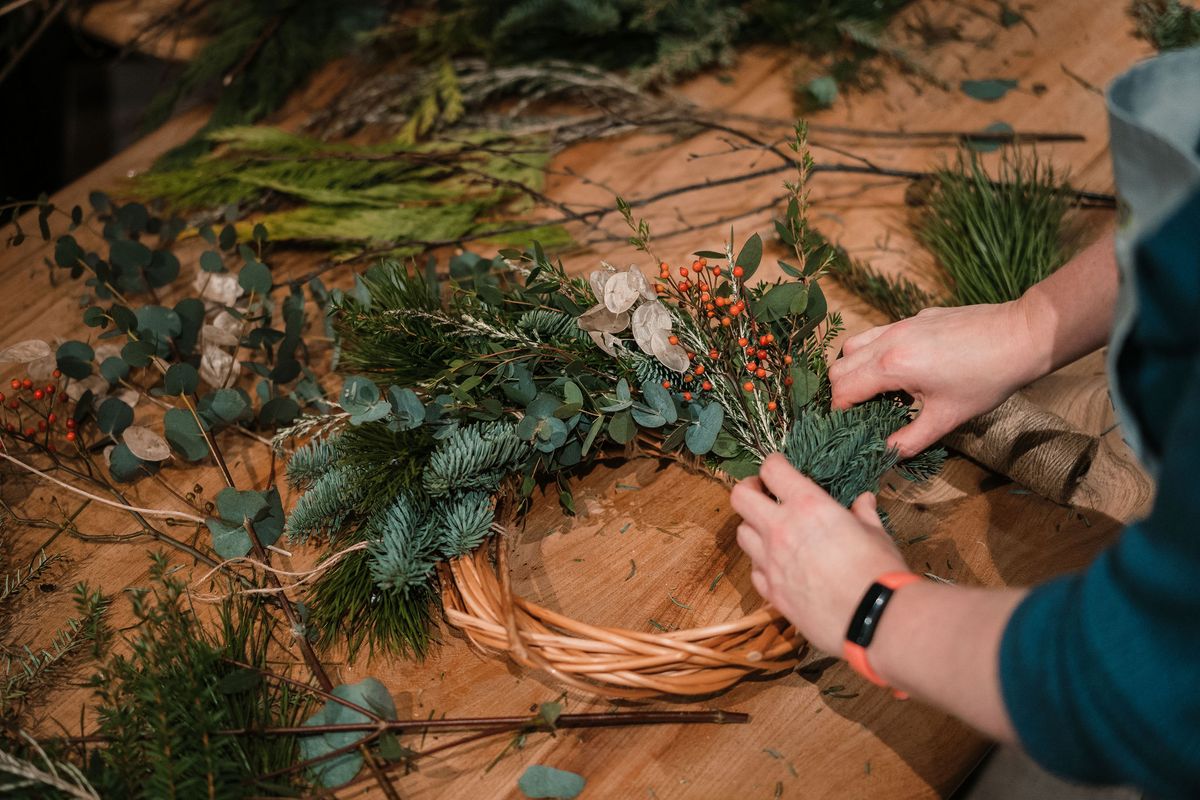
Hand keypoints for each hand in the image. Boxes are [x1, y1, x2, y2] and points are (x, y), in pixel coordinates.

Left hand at [730, 454, 907, 653]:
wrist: (873, 620)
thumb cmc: (879, 572)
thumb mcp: (876, 534)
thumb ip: (863, 515)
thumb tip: (864, 502)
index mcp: (807, 506)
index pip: (772, 470)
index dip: (773, 463)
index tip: (779, 466)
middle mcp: (780, 529)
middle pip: (740, 497)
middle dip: (749, 489)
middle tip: (763, 492)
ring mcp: (771, 562)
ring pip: (741, 534)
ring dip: (753, 526)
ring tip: (770, 529)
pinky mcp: (771, 592)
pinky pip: (754, 570)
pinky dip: (761, 563)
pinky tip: (778, 564)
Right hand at [828, 301, 1047, 456]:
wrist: (1020, 336)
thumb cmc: (986, 379)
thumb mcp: (947, 418)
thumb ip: (910, 439)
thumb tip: (886, 453)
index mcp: (892, 366)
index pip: (843, 390)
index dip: (840, 413)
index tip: (853, 427)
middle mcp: (888, 341)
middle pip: (839, 366)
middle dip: (843, 392)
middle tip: (864, 412)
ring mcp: (901, 324)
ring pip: (854, 345)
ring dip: (855, 369)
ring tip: (879, 390)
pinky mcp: (915, 317)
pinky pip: (879, 334)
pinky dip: (875, 353)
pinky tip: (904, 370)